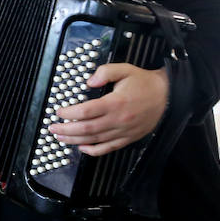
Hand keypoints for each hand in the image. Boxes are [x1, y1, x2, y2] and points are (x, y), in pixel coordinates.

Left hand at [51, 63, 168, 156]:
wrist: (167, 96)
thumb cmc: (144, 83)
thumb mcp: (125, 69)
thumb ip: (105, 72)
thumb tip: (88, 82)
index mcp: (115, 102)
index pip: (86, 111)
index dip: (69, 113)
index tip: (58, 112)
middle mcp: (118, 120)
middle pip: (86, 128)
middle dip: (66, 129)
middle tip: (53, 127)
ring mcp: (123, 131)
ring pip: (94, 140)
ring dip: (74, 140)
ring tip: (60, 137)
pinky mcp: (127, 138)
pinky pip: (107, 149)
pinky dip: (93, 151)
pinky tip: (82, 148)